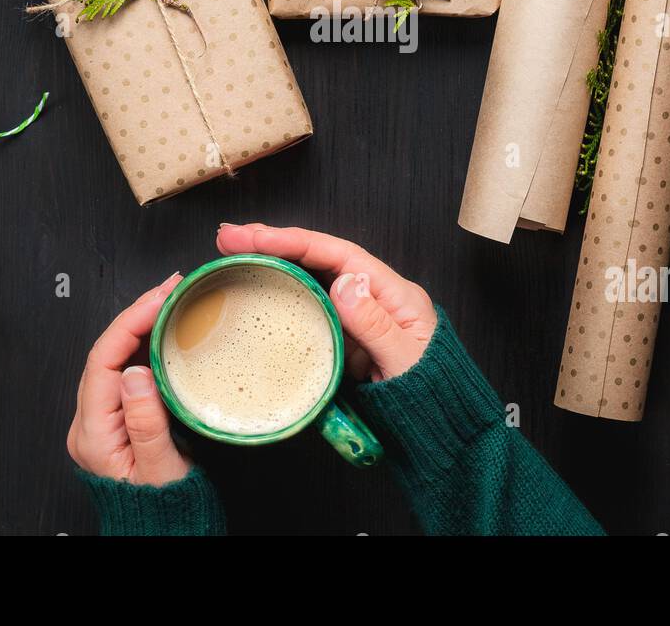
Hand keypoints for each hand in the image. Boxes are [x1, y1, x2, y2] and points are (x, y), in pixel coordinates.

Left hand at [67, 273, 191, 486]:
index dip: (131, 323)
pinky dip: (147, 343)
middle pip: (106, 352)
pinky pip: (127, 369)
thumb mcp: (160, 469)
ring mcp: (102, 418)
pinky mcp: (118, 416)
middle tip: (172, 286)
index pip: (103, 361)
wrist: (164, 529)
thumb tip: (136, 372)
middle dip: (137, 313)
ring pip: (116, 357)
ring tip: (171, 297)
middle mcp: (90, 423)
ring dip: (142, 323)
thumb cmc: (164, 506)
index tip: (161, 299)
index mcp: (93, 434)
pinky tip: (165, 327)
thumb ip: (146, 423)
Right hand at [216, 224, 436, 381]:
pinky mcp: (344, 340)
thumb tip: (343, 282)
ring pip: (310, 282)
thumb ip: (375, 324)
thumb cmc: (432, 398)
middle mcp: (374, 298)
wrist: (440, 434)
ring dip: (274, 267)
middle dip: (274, 244)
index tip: (255, 236)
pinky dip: (282, 299)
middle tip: (228, 238)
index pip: (338, 255)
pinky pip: (310, 312)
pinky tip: (257, 294)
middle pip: (319, 260)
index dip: (294, 241)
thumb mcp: (407, 361)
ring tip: (234, 255)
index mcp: (394, 293)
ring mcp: (357, 319)